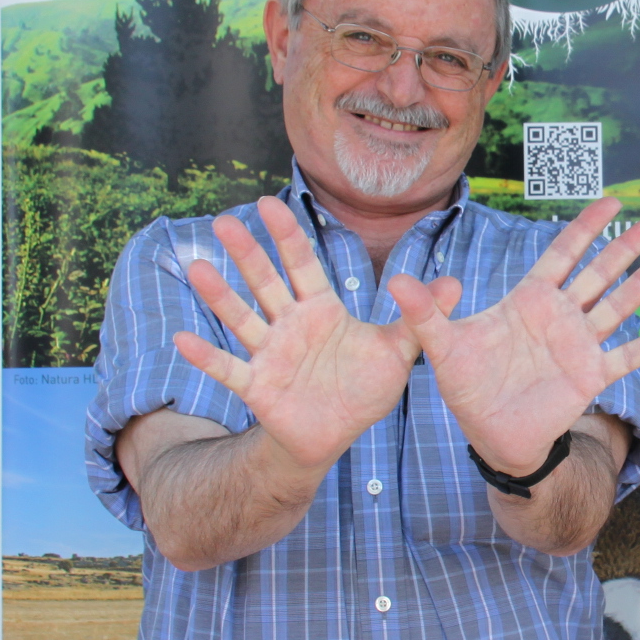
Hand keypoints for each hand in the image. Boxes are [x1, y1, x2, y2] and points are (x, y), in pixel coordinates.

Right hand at [171, 198, 450, 472]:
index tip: (269, 203)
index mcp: (321, 310)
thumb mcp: (397, 352)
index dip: (287, 235)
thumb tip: (455, 283)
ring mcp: (270, 354)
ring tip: (197, 269)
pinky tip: (183, 339)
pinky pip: (229, 369)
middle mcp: (290, 325)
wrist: (336, 435)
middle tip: (224, 221)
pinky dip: (206, 356)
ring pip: (242, 319)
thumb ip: (418, 317)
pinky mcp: (258, 387)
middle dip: (247, 253)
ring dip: (220, 296)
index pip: (302, 264)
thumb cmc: (363, 387)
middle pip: (266, 283)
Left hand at [390, 197, 639, 475]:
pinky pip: (626, 358)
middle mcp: (560, 317)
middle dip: (627, 247)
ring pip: (617, 307)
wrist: (491, 436)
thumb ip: (425, 313)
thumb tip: (397, 280)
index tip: (611, 201)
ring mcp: (578, 345)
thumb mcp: (442, 347)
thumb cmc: (468, 387)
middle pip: (599, 273)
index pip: (561, 254)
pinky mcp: (590, 377)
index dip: (585, 228)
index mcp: (528, 300)